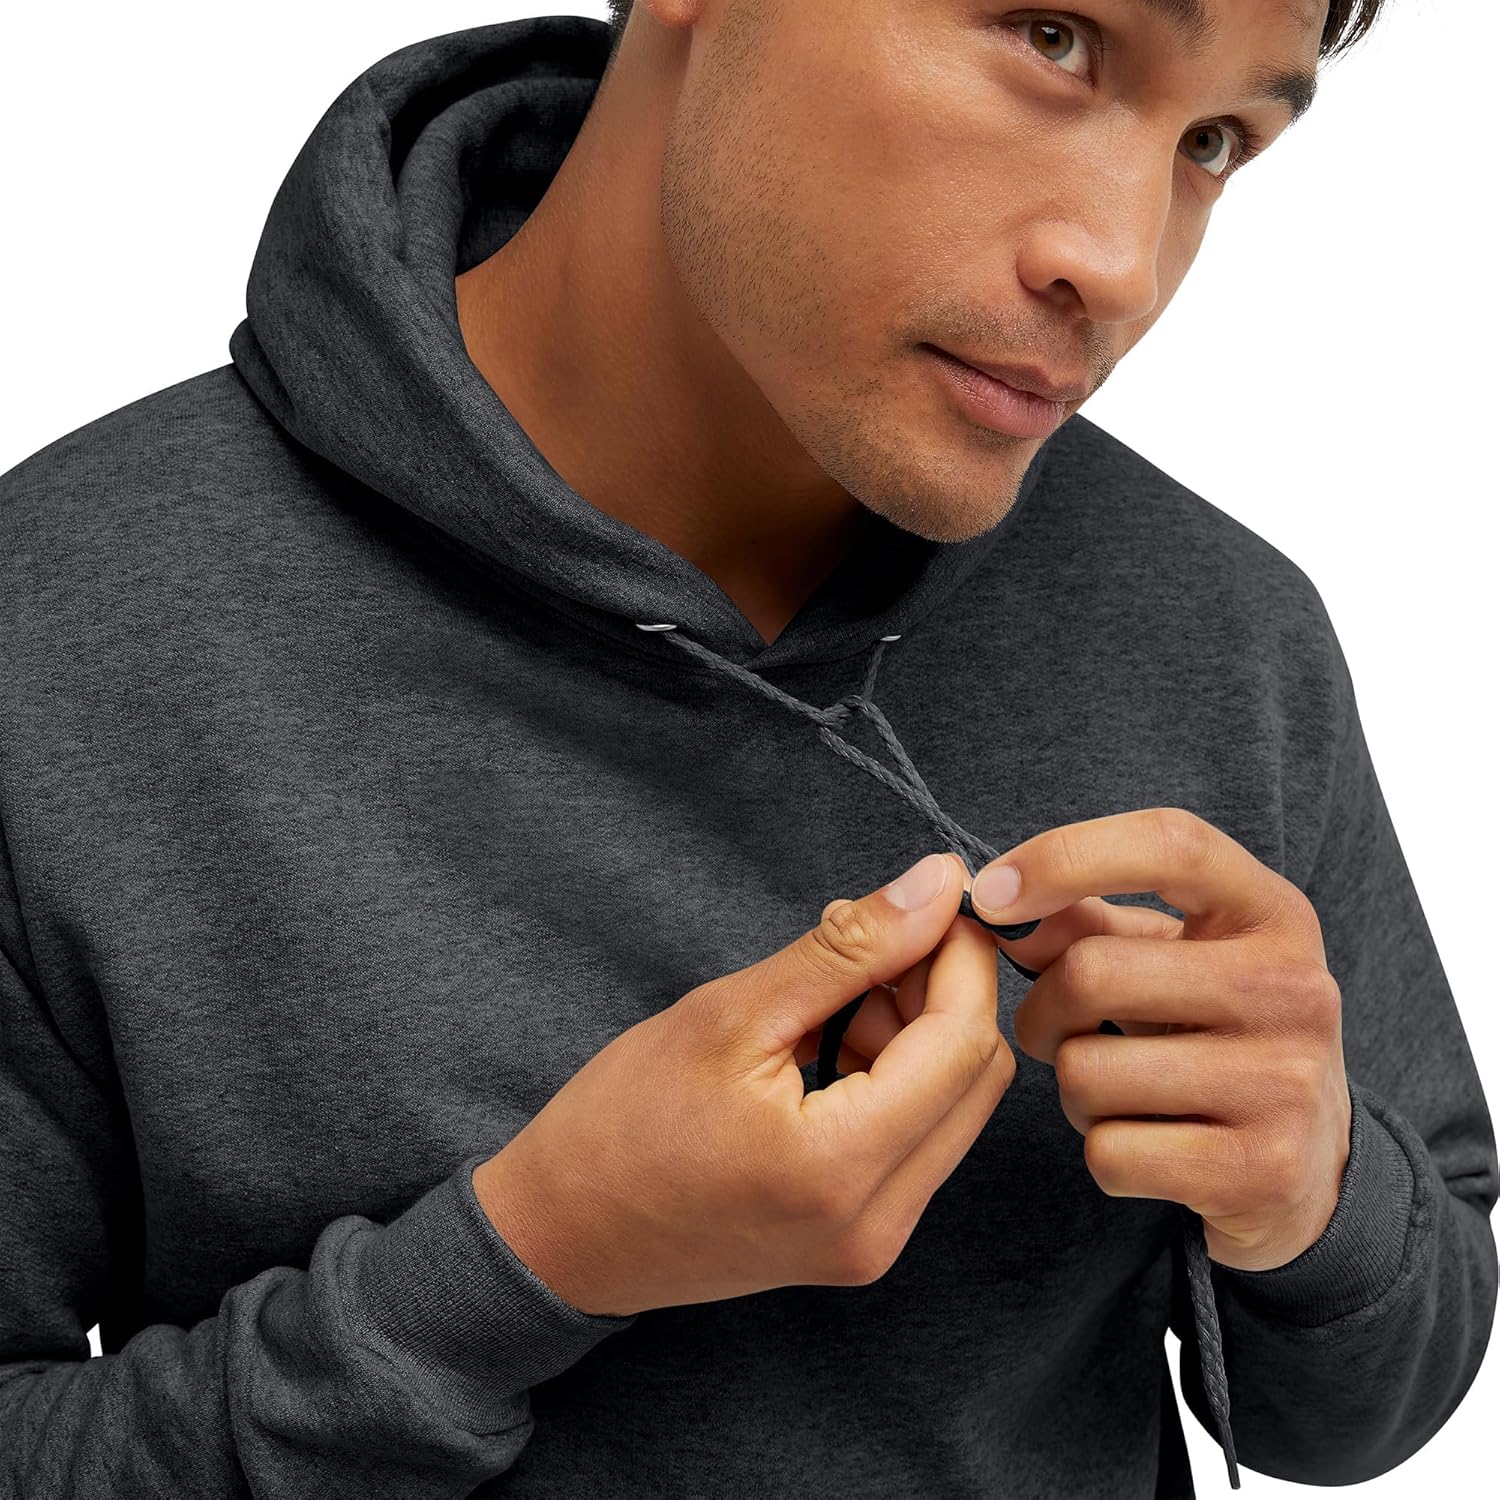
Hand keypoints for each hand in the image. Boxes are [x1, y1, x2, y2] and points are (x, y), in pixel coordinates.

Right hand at [472, 851, 1014, 1316]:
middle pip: (976, 1079)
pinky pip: (918, 1142)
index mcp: (840, 1167)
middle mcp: (876, 1223)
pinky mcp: (860, 1242)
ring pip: (954, 1108)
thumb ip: (847, 949)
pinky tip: (833, 1039)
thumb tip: (936, 885)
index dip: (961, 957)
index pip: (961, 1042)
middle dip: (945, 992)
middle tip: (879, 938)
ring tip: (836, 991)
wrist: (561, 1237)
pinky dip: (897, 1078)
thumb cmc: (621, 1123)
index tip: (935, 897)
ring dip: (919, 1034)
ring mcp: (873, 1243)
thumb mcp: (731, 1014)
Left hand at [965, 806, 1351, 1272]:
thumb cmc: (1212, 1029)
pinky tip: (1148, 1143)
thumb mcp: (1169, 956)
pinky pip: (1109, 1153)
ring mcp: (1286, 1083)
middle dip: (1043, 1008)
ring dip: (1073, 1088)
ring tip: (1120, 1089)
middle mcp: (1295, 988)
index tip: (989, 893)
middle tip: (1058, 1027)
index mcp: (1272, 912)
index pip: (1169, 844)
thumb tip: (997, 910)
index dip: (1064, 856)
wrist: (1311, 1159)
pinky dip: (1103, 1152)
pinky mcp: (1263, 1171)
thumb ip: (1084, 921)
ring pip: (1085, 1073)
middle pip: (1091, 973)